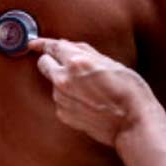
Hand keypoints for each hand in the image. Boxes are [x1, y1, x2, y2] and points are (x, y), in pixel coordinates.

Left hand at [31, 38, 165, 148]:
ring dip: (63, 81)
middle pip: (43, 64)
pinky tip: (87, 102)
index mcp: (76, 62)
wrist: (132, 123)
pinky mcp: (63, 115)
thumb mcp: (111, 63)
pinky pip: (60, 100)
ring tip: (88, 88)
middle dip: (50, 61)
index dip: (42, 43)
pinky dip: (69, 98)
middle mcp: (64, 79)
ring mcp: (61, 99)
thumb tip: (68, 45)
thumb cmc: (128, 91)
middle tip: (62, 63)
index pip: (53, 47)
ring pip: (53, 83)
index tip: (33, 43)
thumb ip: (86, 52)